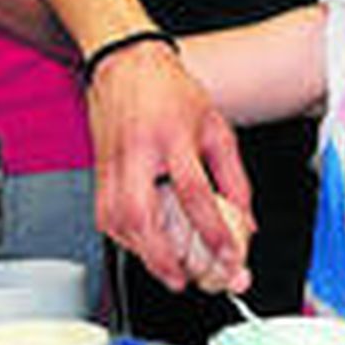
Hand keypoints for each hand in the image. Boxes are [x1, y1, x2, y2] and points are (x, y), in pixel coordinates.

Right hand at [87, 39, 252, 290]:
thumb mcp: (216, 127)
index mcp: (173, 137)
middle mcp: (138, 153)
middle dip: (163, 257)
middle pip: (143, 215)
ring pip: (118, 221)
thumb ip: (234, 176)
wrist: (126, 63)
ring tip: (168, 271)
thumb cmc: (171, 92)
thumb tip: (247, 221)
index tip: (230, 258)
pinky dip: (124, 238)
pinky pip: (105, 215)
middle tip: (184, 281)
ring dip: (143, 253)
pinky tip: (143, 248)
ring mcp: (112, 163)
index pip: (195, 195)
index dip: (214, 232)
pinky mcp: (97, 171)